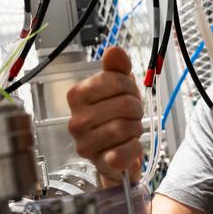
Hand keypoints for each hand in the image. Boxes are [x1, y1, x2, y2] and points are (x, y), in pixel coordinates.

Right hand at [67, 46, 143, 187]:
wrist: (115, 151)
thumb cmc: (115, 115)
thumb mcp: (119, 87)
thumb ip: (117, 68)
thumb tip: (114, 50)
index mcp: (77, 96)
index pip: (113, 80)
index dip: (129, 86)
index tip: (128, 93)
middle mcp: (75, 120)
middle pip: (123, 105)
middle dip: (136, 108)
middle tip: (132, 114)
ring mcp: (85, 144)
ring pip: (124, 128)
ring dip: (136, 127)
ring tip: (131, 129)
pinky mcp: (97, 163)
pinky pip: (122, 154)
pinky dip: (133, 149)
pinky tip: (130, 146)